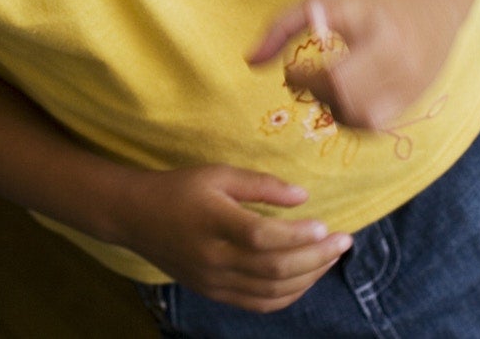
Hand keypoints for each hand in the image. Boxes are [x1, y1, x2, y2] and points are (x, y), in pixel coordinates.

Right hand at [110, 165, 349, 312]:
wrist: (135, 217)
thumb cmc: (179, 188)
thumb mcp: (217, 174)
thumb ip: (260, 185)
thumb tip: (303, 196)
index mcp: (214, 222)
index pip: (263, 237)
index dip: (298, 236)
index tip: (326, 225)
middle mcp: (214, 258)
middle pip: (274, 269)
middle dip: (316, 258)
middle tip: (344, 241)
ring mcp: (214, 281)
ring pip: (271, 292)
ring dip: (309, 278)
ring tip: (330, 258)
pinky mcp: (214, 293)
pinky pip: (259, 304)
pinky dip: (288, 296)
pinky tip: (305, 279)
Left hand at [247, 0, 459, 130]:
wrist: (432, 0)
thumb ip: (282, 25)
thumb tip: (250, 62)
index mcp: (374, 28)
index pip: (334, 74)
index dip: (303, 79)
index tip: (294, 68)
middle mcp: (399, 58)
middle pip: (348, 101)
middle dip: (319, 95)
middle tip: (310, 80)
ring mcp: (411, 82)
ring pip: (362, 119)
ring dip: (335, 110)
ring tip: (329, 87)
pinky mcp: (416, 98)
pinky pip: (377, 124)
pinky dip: (354, 118)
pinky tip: (348, 96)